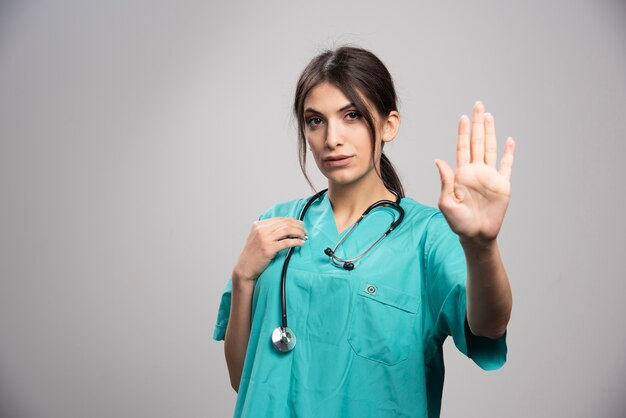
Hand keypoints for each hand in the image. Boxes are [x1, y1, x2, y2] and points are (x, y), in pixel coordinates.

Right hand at [232, 217, 307, 283]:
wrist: (244, 267)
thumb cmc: (253, 254)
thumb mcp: (257, 237)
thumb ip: (268, 230)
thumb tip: (287, 226)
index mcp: (259, 225)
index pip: (280, 219)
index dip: (293, 221)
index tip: (300, 224)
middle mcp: (261, 230)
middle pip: (285, 223)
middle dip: (298, 226)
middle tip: (305, 231)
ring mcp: (264, 239)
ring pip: (287, 231)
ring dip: (298, 233)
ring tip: (304, 236)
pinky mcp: (268, 248)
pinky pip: (286, 242)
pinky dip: (296, 241)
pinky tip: (301, 243)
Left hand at [434, 101, 515, 244]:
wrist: (476, 236)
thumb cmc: (458, 222)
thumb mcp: (446, 203)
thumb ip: (444, 181)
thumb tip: (438, 161)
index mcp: (461, 174)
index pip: (462, 148)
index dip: (463, 133)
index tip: (463, 118)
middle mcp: (476, 172)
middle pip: (477, 142)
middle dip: (477, 124)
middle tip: (477, 105)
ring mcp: (489, 177)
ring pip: (490, 149)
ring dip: (490, 132)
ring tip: (489, 116)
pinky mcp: (502, 186)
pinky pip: (506, 166)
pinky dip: (508, 154)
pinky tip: (509, 141)